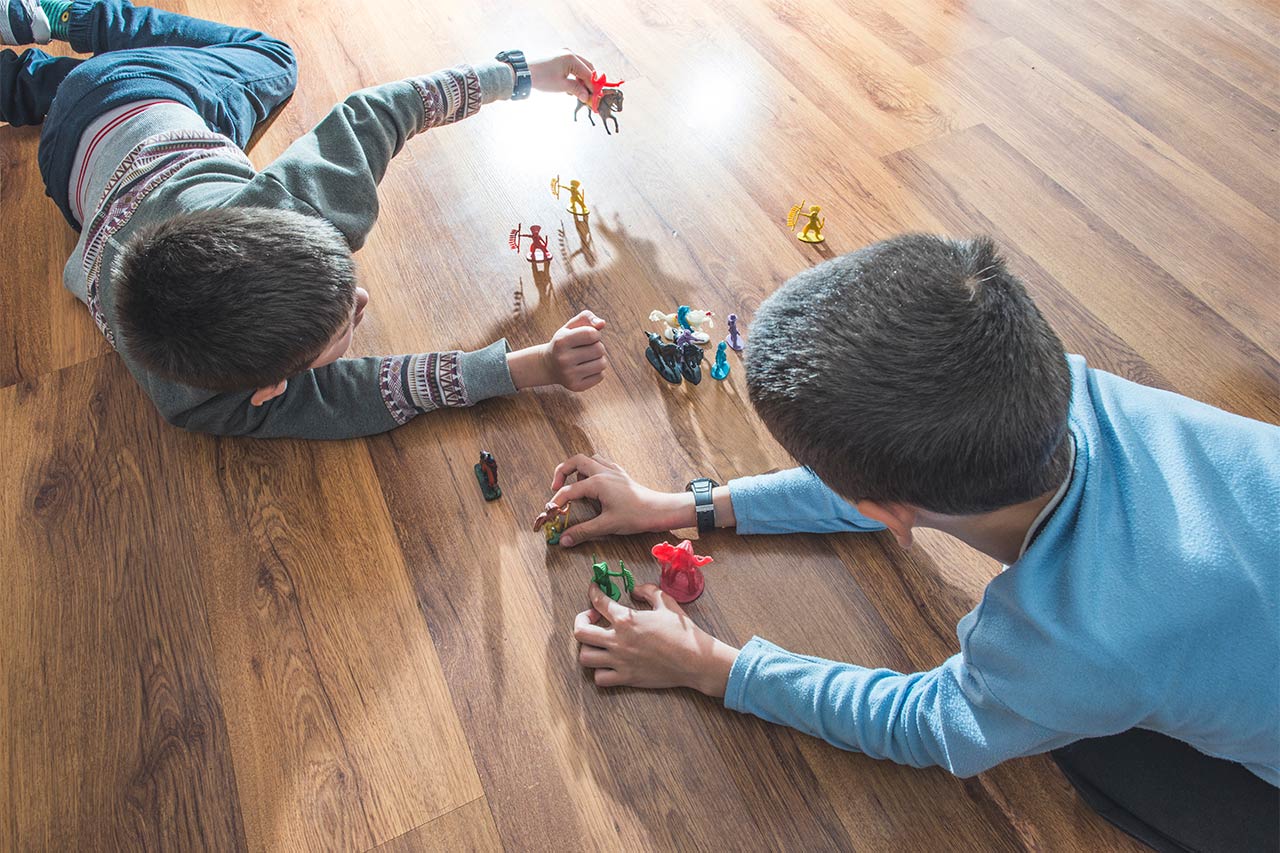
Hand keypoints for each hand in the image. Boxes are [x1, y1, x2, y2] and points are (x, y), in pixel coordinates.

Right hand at [508, 310, 607, 391]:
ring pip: (602, 364)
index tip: (590, 336)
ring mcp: (569, 375)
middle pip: (599, 349)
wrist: (548, 365)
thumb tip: (602, 323)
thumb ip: (587, 317)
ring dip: (600, 359)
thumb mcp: (571, 326)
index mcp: (561, 341)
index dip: (596, 334)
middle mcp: (563, 359)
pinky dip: (597, 371)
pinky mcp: (575, 386)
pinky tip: (586, 368)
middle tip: (587, 348)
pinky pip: (600, 376)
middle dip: (598, 346)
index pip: (592, 334)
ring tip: (589, 358)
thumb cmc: (564, 342)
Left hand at [526, 50, 594, 102]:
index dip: (593, 86)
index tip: (595, 96)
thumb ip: (576, 90)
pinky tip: (572, 87)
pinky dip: (574, 76)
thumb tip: (586, 96)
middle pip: (587, 68)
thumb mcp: (561, 86)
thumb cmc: (541, 77)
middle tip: (590, 95)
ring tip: (579, 93)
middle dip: (589, 82)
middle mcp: (569, 53)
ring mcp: (563, 54)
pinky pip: (572, 67)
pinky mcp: (558, 58)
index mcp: (571, 58)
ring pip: (580, 68)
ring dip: (582, 80)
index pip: (588, 73)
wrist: (524, 72)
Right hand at [540, 454, 691, 546]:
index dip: (556, 501)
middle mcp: (603, 472)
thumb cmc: (636, 516)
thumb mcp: (607, 526)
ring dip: (577, 468)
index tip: (549, 512)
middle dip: (561, 471)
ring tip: (573, 484)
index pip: (569, 490)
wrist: (659, 510)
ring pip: (589, 458)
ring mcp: (613, 471)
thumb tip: (564, 540)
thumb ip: (583, 532)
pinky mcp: (621, 474)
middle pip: (575, 461)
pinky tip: (593, 482)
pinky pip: (602, 463)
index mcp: (597, 483)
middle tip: (555, 487)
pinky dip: (592, 468)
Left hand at [574, 583, 738, 694]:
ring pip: (585, 657)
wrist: (694, 660)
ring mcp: (620, 661)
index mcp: (626, 619)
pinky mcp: (626, 678)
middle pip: (580, 631)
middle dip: (581, 621)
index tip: (593, 590)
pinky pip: (600, 678)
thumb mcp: (666, 602)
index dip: (593, 592)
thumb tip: (635, 589)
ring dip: (588, 647)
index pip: (599, 601)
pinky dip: (599, 671)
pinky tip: (608, 664)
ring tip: (598, 643)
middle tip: (591, 618)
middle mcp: (618, 640)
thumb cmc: (682, 631)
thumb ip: (648, 591)